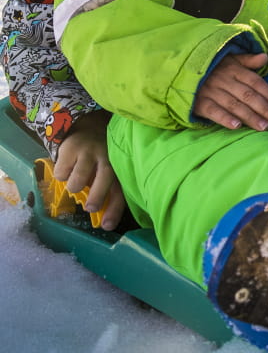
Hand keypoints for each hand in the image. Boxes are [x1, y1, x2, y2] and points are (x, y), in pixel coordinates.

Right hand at [53, 112, 126, 230]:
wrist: (88, 126)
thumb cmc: (100, 156)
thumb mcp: (109, 170)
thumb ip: (109, 190)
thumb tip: (104, 220)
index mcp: (119, 167)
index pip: (121, 189)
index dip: (115, 209)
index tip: (106, 226)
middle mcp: (107, 157)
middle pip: (106, 177)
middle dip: (98, 195)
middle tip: (90, 208)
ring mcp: (89, 152)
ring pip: (80, 177)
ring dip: (75, 186)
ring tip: (76, 186)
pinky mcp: (72, 148)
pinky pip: (62, 170)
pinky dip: (62, 175)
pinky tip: (67, 169)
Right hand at [194, 52, 267, 130]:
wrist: (179, 69)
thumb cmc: (211, 67)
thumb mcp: (229, 59)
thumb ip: (247, 60)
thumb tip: (265, 57)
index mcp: (233, 69)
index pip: (256, 83)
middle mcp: (224, 80)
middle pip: (248, 96)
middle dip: (265, 109)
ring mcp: (210, 91)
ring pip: (234, 105)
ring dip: (250, 117)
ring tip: (264, 127)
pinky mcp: (198, 102)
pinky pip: (213, 111)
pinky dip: (224, 118)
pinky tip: (236, 126)